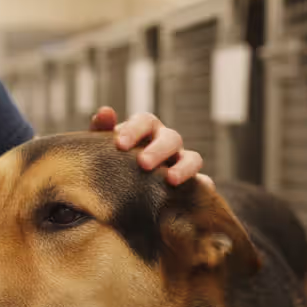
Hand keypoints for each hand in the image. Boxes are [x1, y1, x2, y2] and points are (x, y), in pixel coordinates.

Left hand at [90, 107, 211, 187]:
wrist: (122, 190)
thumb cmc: (113, 162)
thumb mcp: (103, 147)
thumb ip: (102, 130)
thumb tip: (106, 112)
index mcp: (146, 130)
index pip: (145, 122)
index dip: (134, 130)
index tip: (120, 144)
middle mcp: (167, 143)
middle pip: (171, 138)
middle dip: (158, 150)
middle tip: (143, 164)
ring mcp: (182, 163)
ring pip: (193, 158)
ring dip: (184, 167)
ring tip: (171, 180)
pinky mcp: (193, 186)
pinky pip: (204, 185)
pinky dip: (204, 187)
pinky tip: (199, 194)